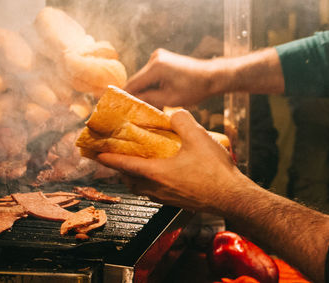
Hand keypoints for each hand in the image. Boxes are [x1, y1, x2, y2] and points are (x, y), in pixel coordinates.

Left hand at [96, 110, 248, 211]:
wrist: (232, 196)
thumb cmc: (215, 172)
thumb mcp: (198, 137)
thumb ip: (182, 120)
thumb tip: (173, 112)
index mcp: (156, 173)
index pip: (124, 165)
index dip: (108, 158)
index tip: (96, 154)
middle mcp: (157, 188)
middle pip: (129, 180)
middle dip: (121, 169)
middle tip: (119, 156)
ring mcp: (166, 198)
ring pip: (142, 189)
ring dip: (135, 177)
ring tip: (140, 164)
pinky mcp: (177, 202)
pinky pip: (155, 193)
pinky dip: (150, 183)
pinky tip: (163, 172)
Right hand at [124, 49, 219, 108]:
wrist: (212, 76)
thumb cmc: (195, 88)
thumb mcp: (171, 99)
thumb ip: (150, 99)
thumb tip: (134, 102)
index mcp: (156, 67)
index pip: (133, 83)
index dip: (126, 96)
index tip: (120, 108)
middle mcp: (155, 58)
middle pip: (138, 80)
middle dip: (138, 95)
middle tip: (136, 111)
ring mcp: (159, 56)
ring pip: (145, 78)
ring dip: (147, 90)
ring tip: (151, 105)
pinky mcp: (163, 58)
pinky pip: (152, 74)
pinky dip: (154, 85)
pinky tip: (159, 96)